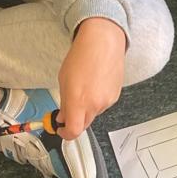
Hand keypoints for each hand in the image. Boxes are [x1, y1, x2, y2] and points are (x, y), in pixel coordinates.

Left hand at [57, 18, 126, 139]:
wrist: (103, 42)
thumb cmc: (82, 56)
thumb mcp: (64, 80)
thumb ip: (64, 102)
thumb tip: (63, 116)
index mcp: (78, 102)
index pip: (73, 131)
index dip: (65, 134)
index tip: (61, 130)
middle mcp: (95, 105)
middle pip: (84, 124)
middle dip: (75, 120)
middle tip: (69, 108)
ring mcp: (107, 101)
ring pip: (94, 113)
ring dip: (87, 108)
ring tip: (85, 87)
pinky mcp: (115, 96)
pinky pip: (103, 104)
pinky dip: (97, 100)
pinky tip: (95, 84)